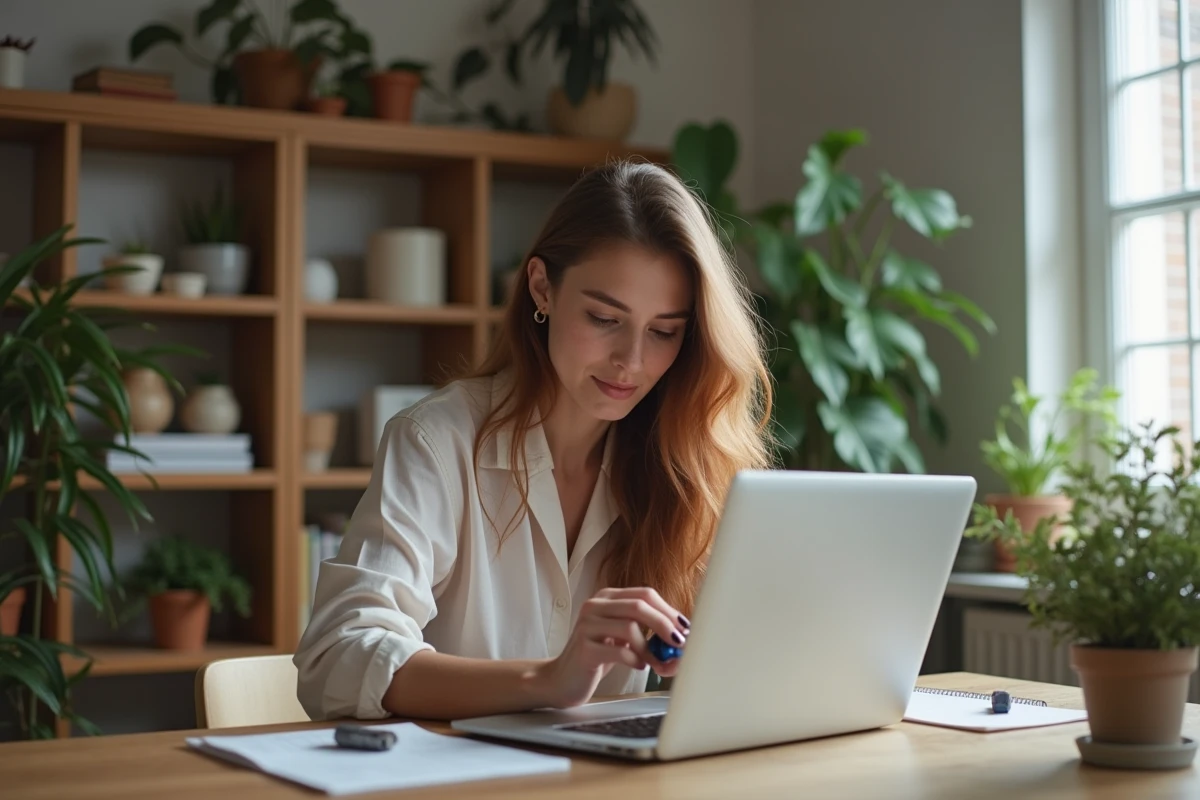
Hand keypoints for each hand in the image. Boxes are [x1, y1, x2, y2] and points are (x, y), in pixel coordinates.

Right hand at [535, 587, 690, 708]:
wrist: (563, 679)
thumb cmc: (597, 657)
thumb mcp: (623, 639)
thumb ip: (647, 634)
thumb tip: (682, 640)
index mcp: (607, 598)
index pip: (645, 594)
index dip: (668, 610)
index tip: (686, 628)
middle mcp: (595, 606)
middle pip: (639, 606)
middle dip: (665, 625)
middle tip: (680, 643)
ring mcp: (587, 625)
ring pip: (630, 627)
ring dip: (650, 648)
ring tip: (654, 663)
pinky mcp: (584, 648)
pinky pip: (619, 650)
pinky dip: (635, 659)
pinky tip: (637, 665)